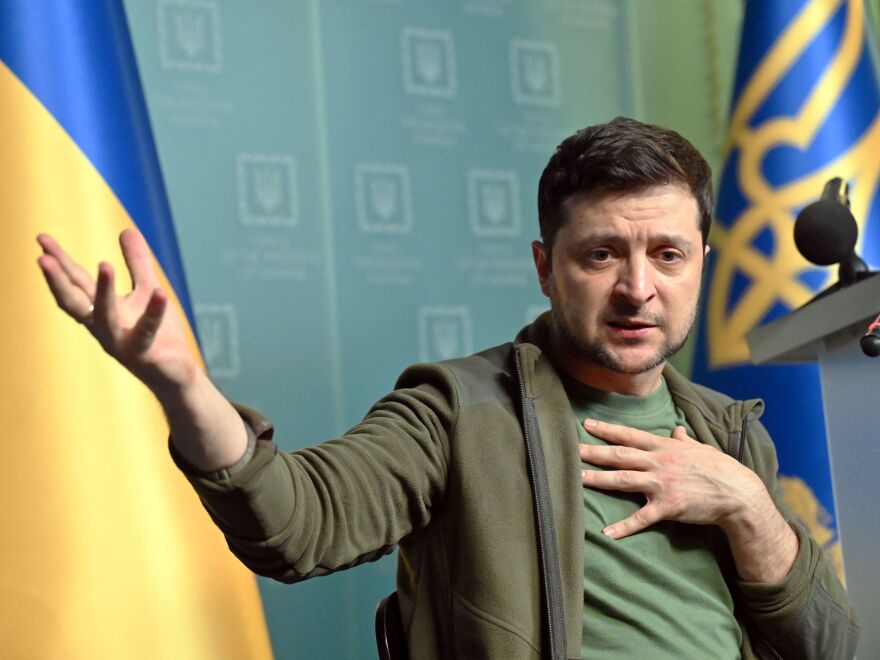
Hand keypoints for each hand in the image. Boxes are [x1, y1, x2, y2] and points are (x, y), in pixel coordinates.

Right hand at [36, 229, 197, 398]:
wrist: (176, 373)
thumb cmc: (158, 334)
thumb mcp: (147, 291)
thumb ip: (137, 263)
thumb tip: (126, 229)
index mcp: (101, 311)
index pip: (77, 282)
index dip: (60, 261)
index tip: (42, 239)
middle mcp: (104, 327)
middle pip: (75, 300)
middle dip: (58, 280)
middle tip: (42, 257)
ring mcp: (120, 342)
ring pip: (106, 316)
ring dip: (103, 291)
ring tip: (104, 264)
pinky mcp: (143, 354)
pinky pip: (147, 331)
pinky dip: (153, 312)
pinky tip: (160, 292)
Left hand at [579, 419, 766, 538]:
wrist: (738, 493)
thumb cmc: (719, 468)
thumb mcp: (700, 449)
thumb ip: (683, 440)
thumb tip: (676, 430)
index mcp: (665, 447)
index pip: (630, 435)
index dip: (608, 430)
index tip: (587, 425)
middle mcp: (659, 462)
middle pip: (620, 455)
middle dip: (594, 452)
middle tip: (571, 448)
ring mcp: (662, 484)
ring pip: (624, 479)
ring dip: (599, 479)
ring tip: (577, 478)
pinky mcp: (668, 506)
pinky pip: (641, 518)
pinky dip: (623, 526)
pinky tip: (607, 532)